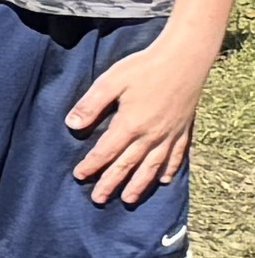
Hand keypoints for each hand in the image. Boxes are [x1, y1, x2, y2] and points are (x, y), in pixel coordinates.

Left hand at [69, 32, 212, 204]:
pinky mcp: (184, 129)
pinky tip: (164, 180)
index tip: (79, 176)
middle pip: (128, 165)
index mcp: (130, 125)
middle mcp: (151, 135)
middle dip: (112, 183)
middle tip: (98, 199)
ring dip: (140, 184)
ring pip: (153, 166)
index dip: (92, 165)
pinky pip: (177, 155)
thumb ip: (91, 105)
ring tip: (129, 199)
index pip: (106, 152)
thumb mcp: (110, 82)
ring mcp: (170, 134)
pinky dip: (170, 169)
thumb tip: (71, 124)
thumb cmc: (144, 67)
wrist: (185, 58)